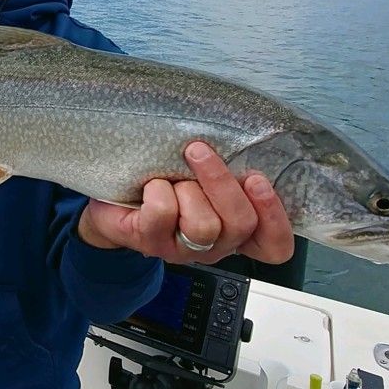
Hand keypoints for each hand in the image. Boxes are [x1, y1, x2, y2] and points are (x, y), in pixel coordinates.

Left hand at [76, 141, 294, 264]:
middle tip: (199, 152)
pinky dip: (158, 191)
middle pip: (241, 224)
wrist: (114, 200)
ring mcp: (184, 249)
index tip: (257, 180)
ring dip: (189, 189)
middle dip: (222, 183)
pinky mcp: (152, 242)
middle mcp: (216, 244)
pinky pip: (164, 215)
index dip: (275, 218)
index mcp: (236, 229)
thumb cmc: (166, 181)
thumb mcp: (203, 174)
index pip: (275, 245)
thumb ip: (230, 168)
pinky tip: (151, 186)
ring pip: (205, 226)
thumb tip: (242, 140)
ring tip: (174, 174)